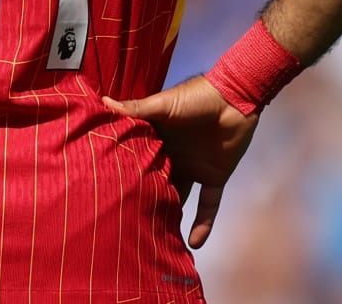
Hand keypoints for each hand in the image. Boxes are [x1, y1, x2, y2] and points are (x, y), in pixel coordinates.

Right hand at [102, 75, 258, 248]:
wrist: (237, 97)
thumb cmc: (198, 96)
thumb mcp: (164, 104)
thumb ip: (137, 109)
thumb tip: (103, 103)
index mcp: (158, 139)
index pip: (138, 160)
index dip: (124, 173)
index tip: (105, 191)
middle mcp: (173, 157)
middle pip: (155, 183)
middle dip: (144, 201)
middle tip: (124, 222)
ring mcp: (194, 168)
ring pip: (178, 198)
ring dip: (169, 217)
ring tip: (151, 240)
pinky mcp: (215, 177)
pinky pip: (209, 205)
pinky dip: (203, 224)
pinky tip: (194, 244)